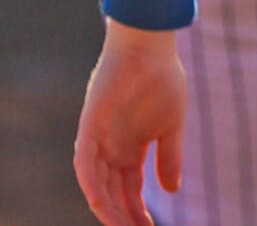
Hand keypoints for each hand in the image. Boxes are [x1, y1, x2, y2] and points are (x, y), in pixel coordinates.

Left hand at [74, 23, 187, 224]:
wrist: (150, 48)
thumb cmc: (163, 80)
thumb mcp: (172, 127)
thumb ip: (169, 158)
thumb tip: (172, 191)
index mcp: (131, 149)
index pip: (131, 189)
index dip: (139, 211)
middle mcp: (111, 149)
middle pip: (114, 192)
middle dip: (125, 216)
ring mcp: (98, 139)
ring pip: (97, 184)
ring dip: (108, 208)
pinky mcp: (89, 127)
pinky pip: (84, 163)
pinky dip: (91, 183)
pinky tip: (100, 202)